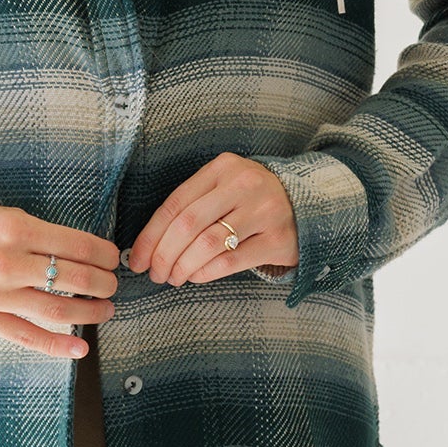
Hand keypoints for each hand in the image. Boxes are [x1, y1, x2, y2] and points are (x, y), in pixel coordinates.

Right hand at [0, 203, 119, 357]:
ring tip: (105, 309)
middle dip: (104, 283)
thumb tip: (87, 252)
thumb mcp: (5, 215)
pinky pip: (27, 336)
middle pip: (75, 278)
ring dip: (91, 312)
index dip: (104, 254)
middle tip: (112, 284)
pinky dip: (58, 346)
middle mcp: (6, 263)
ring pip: (58, 310)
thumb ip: (41, 233)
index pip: (77, 245)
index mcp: (15, 229)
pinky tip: (80, 348)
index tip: (113, 258)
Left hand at [126, 152, 298, 286]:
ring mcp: (264, 211)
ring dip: (183, 266)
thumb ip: (192, 207)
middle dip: (163, 255)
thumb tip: (148, 246)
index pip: (176, 203)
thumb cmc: (252, 201)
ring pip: (208, 244)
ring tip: (174, 278)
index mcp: (223, 168)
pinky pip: (232, 261)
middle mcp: (244, 184)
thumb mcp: (224, 189)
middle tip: (155, 274)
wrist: (310, 205)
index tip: (137, 259)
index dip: (150, 235)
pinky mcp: (279, 239)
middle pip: (188, 224)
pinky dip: (206, 273)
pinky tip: (195, 277)